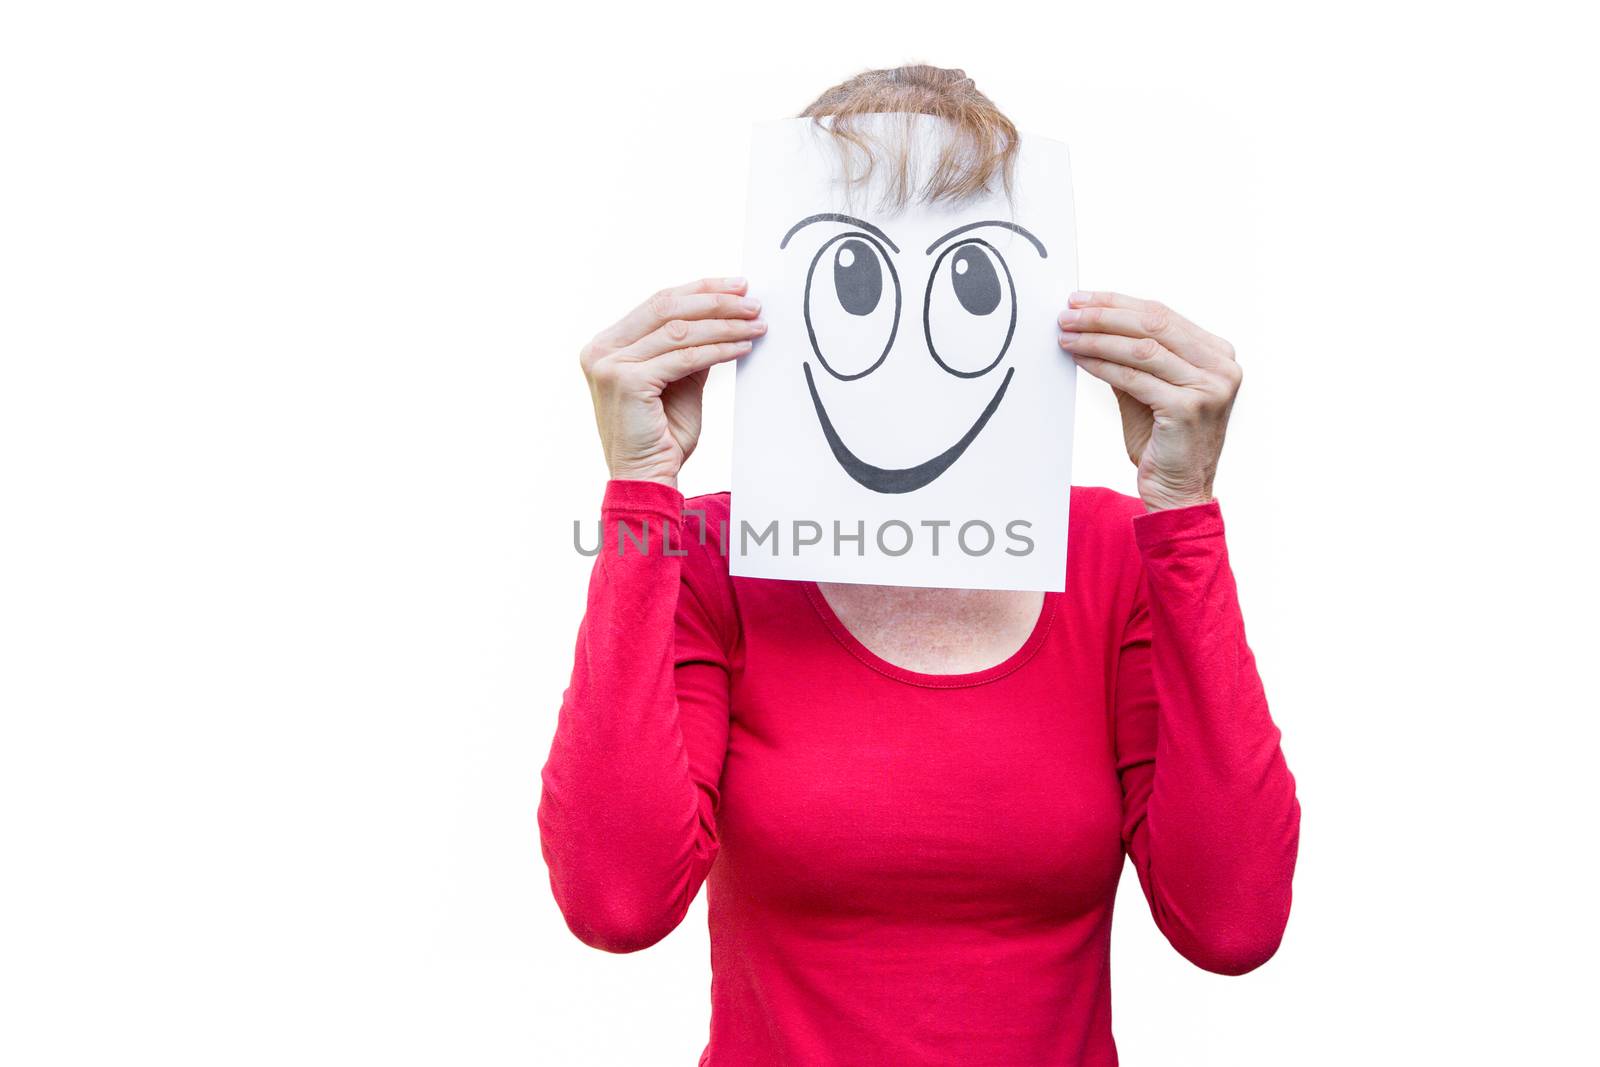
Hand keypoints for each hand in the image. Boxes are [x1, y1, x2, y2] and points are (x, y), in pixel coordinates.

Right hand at [579, 277, 764, 487]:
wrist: (647, 479)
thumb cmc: (663, 436)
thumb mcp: (680, 382)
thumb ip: (690, 349)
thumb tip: (723, 316)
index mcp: (608, 344)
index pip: (659, 303)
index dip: (701, 290)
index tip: (737, 286)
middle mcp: (602, 350)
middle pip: (667, 307)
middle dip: (715, 301)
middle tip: (753, 302)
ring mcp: (610, 364)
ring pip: (679, 330)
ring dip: (724, 325)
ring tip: (756, 325)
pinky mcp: (628, 381)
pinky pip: (685, 357)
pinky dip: (718, 349)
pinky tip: (742, 348)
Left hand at [1057, 291, 1242, 511]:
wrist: (1179, 492)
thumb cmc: (1164, 442)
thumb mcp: (1148, 390)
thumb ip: (1131, 358)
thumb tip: (1092, 324)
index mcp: (1217, 354)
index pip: (1162, 315)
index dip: (1118, 303)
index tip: (1083, 299)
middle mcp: (1221, 367)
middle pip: (1153, 324)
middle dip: (1104, 315)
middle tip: (1067, 313)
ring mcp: (1209, 387)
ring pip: (1142, 348)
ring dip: (1097, 338)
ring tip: (1066, 335)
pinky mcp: (1187, 408)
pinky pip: (1134, 378)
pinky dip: (1102, 365)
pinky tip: (1079, 360)